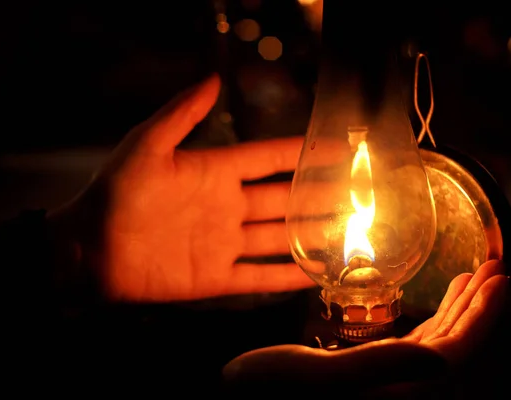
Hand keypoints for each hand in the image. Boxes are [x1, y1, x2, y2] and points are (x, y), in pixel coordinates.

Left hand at [50, 74, 346, 301]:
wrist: (91, 248)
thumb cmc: (114, 193)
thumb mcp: (147, 145)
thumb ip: (181, 114)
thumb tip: (212, 78)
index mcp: (214, 172)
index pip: (269, 159)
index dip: (303, 152)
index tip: (339, 147)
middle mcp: (227, 206)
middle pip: (285, 199)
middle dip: (321, 195)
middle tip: (358, 193)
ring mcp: (224, 243)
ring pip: (280, 238)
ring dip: (314, 235)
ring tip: (350, 232)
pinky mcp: (216, 277)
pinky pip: (260, 277)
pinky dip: (288, 277)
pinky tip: (317, 274)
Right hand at [223, 260, 508, 395]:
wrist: (243, 394)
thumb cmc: (268, 390)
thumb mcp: (318, 379)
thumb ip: (377, 370)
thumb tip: (440, 363)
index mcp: (395, 394)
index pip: (457, 357)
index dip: (485, 319)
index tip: (502, 279)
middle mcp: (401, 391)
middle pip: (457, 349)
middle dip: (480, 308)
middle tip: (495, 267)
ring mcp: (390, 380)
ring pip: (442, 343)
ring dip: (463, 308)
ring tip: (478, 274)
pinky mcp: (375, 369)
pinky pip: (422, 342)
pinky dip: (439, 316)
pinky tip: (447, 296)